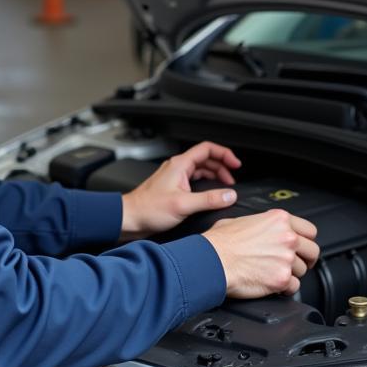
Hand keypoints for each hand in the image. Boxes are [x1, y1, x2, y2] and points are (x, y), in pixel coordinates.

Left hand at [120, 141, 240, 240]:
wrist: (130, 218)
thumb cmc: (148, 209)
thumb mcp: (183, 205)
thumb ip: (209, 199)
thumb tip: (229, 195)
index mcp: (180, 165)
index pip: (207, 149)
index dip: (224, 154)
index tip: (236, 164)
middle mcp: (177, 168)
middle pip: (206, 159)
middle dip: (222, 167)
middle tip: (233, 180)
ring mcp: (175, 177)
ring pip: (200, 170)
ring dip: (215, 176)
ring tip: (225, 187)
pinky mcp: (173, 188)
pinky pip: (194, 181)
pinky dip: (206, 185)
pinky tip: (210, 195)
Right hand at [203, 209, 319, 298]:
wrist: (212, 261)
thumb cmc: (220, 242)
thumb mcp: (241, 220)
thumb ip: (261, 224)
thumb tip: (262, 230)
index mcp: (279, 220)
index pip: (310, 230)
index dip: (306, 240)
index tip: (302, 247)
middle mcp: (287, 237)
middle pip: (312, 251)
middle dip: (305, 259)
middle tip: (295, 264)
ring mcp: (286, 258)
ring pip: (303, 271)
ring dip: (291, 274)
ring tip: (274, 273)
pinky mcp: (281, 279)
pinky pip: (294, 287)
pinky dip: (285, 288)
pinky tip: (273, 284)